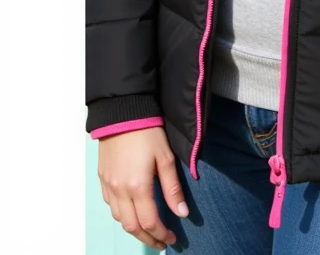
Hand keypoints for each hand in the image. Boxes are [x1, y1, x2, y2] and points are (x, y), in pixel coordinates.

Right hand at [98, 126, 188, 250]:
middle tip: (161, 241)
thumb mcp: (166, 158)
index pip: (150, 222)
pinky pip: (110, 205)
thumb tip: (182, 213)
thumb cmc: (147, 131)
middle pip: (131, 227)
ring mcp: (108, 185)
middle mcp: (119, 190)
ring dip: (133, 228)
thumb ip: (172, 188)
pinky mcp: (102, 178)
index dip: (161, 234)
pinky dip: (121, 214)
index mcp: (137, 186)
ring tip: (148, 230)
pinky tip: (131, 211)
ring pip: (118, 219)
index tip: (172, 239)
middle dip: (147, 238)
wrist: (123, 112)